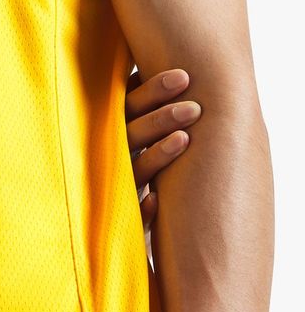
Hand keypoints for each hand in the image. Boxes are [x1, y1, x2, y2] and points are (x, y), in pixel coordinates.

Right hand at [126, 69, 200, 228]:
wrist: (126, 236)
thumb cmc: (148, 178)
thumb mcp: (147, 142)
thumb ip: (153, 114)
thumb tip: (184, 76)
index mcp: (120, 137)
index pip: (130, 108)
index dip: (152, 91)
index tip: (184, 76)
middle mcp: (117, 161)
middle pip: (132, 134)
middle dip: (160, 117)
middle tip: (195, 107)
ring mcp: (120, 192)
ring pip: (135, 170)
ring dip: (157, 155)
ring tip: (185, 139)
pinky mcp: (128, 225)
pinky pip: (133, 218)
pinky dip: (143, 211)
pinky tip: (155, 202)